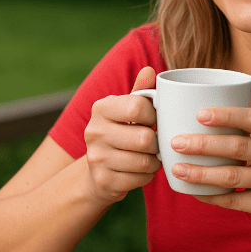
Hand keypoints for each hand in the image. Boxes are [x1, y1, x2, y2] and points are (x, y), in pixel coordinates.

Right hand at [83, 66, 161, 203]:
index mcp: (101, 108)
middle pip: (144, 138)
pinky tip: (141, 170)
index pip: (137, 107)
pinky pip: (141, 179)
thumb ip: (141, 91)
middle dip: (157, 143)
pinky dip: (148, 175)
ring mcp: (96, 158)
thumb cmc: (120, 133)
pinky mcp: (104, 181)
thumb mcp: (127, 110)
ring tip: (151, 156)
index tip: (153, 120)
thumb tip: (150, 70)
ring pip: (145, 161)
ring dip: (155, 161)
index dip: (154, 115)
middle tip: (155, 143)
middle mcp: (94, 131)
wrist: (98, 171)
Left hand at [170, 107, 250, 236]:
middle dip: (203, 144)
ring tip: (176, 169)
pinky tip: (193, 192)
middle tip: (176, 142)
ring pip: (232, 176)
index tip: (199, 114)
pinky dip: (211, 196)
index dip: (226, 115)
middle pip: (237, 146)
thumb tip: (202, 118)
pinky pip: (234, 200)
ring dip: (200, 173)